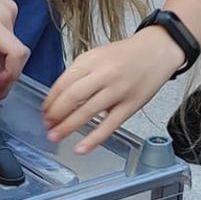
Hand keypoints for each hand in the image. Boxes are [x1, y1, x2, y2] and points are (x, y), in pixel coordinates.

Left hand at [42, 29, 186, 152]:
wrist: (156, 51)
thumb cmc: (125, 55)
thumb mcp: (96, 56)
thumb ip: (79, 74)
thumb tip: (59, 98)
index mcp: (90, 60)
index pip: (63, 83)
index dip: (50, 101)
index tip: (44, 112)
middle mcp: (103, 74)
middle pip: (72, 97)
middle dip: (55, 115)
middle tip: (47, 126)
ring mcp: (117, 90)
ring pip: (87, 112)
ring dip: (67, 127)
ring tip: (55, 136)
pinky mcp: (130, 105)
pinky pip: (109, 125)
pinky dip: (93, 139)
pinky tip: (81, 148)